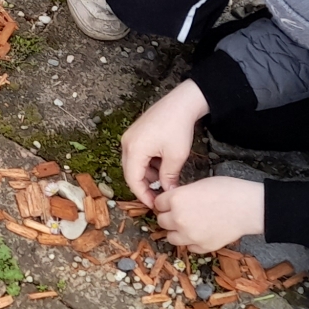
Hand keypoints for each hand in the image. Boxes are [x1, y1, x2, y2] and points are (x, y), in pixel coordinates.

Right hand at [120, 79, 208, 203]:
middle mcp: (127, 144)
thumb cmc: (178, 128)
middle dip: (145, 186)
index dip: (143, 195)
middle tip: (159, 196)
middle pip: (131, 172)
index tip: (155, 205)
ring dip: (148, 174)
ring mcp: (130, 137)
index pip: (133, 180)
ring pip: (134, 164)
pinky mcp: (136, 133)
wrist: (181, 103)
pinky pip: (137, 154)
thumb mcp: (175, 157)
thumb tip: (167, 194)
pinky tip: (163, 164)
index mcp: (134, 150)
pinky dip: (148, 163)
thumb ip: (168, 178)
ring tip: (166, 178)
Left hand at [151, 175, 264, 254]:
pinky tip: (201, 233)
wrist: (248, 207)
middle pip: (161, 221)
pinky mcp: (202, 247)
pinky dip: (192, 242)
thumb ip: (182, 194)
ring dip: (177, 232)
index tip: (171, 203)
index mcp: (176, 199)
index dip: (165, 202)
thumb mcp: (199, 184)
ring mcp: (190, 235)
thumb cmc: (227, 190)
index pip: (158, 203)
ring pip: (171, 237)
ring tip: (189, 225)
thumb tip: (175, 200)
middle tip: (181, 214)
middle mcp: (178, 219)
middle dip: (169, 217)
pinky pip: (189, 247)